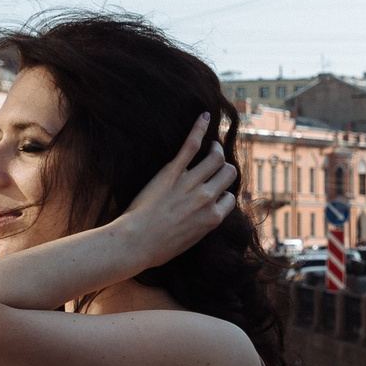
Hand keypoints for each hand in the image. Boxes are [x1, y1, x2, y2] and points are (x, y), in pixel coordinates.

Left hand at [116, 113, 237, 266]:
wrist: (135, 242)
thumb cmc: (158, 248)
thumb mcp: (190, 241)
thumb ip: (202, 225)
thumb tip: (204, 217)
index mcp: (213, 218)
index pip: (230, 198)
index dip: (223, 194)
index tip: (216, 193)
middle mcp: (206, 198)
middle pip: (229, 173)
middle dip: (225, 169)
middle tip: (216, 165)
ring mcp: (190, 183)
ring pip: (216, 158)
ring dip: (216, 149)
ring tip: (212, 146)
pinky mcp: (172, 172)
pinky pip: (191, 145)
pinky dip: (198, 129)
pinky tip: (203, 116)